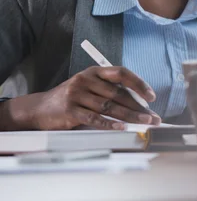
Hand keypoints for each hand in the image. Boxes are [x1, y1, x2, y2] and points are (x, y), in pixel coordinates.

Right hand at [3, 66, 160, 130]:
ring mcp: (77, 94)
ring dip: (129, 116)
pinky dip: (109, 124)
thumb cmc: (71, 98)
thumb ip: (109, 91)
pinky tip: (121, 129)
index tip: (151, 96)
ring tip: (143, 123)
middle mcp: (86, 79)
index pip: (121, 73)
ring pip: (109, 106)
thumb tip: (138, 104)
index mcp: (95, 71)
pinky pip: (94, 118)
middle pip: (118, 93)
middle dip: (138, 107)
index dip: (138, 83)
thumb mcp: (89, 87)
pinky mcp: (70, 110)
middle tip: (152, 117)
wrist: (40, 108)